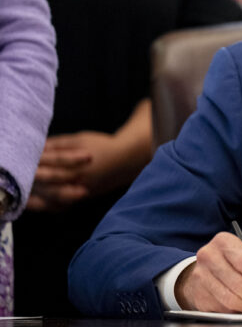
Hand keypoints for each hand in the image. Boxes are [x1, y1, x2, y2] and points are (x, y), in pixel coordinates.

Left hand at [27, 130, 147, 210]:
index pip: (48, 163)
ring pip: (52, 196)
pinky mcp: (81, 197)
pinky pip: (60, 206)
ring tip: (17, 194)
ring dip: (33, 196)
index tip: (17, 161)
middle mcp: (76, 178)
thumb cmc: (102, 146)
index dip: (32, 162)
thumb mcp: (80, 138)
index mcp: (74, 161)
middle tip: (11, 179)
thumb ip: (57, 144)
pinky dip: (47, 206)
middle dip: (28, 179)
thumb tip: (37, 147)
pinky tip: (34, 204)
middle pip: (47, 181)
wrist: (126, 159)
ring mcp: (79, 190)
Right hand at [176, 232, 241, 313]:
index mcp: (224, 241)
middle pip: (238, 283)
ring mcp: (200, 275)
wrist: (205, 272)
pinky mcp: (198, 293)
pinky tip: (240, 307)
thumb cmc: (234, 264)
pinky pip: (221, 307)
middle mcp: (209, 256)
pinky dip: (235, 311)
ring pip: (229, 298)